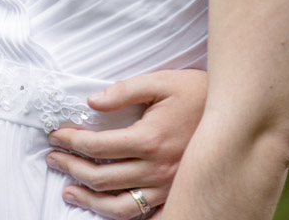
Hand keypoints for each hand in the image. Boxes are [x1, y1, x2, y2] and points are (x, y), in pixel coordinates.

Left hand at [46, 69, 206, 216]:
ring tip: (69, 191)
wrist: (234, 114)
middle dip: (72, 168)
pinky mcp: (175, 194)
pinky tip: (105, 208)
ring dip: (90, 200)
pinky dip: (120, 216)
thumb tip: (92, 101)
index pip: (98, 146)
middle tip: (54, 158)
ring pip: (120, 206)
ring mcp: (167, 186)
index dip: (72, 141)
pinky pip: (143, 215)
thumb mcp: (159, 82)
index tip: (56, 134)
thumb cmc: (195, 92)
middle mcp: (157, 169)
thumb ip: (123, 90)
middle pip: (103, 178)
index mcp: (150, 139)